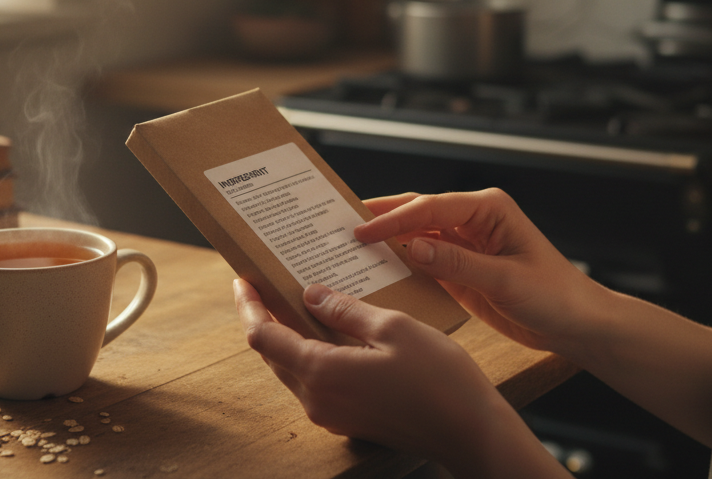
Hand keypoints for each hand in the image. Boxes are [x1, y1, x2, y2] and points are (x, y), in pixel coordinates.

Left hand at [234, 279, 562, 476]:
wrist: (469, 431)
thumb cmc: (438, 378)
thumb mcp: (393, 327)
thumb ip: (346, 310)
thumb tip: (310, 295)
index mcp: (321, 373)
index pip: (263, 337)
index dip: (249, 306)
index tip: (243, 280)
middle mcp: (317, 400)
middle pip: (273, 354)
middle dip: (266, 318)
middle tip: (267, 284)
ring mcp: (332, 415)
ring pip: (294, 369)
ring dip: (290, 337)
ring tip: (298, 301)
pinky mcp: (348, 420)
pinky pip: (316, 382)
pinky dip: (313, 353)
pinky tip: (330, 331)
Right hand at [358, 189, 602, 357]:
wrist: (578, 325)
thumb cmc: (556, 296)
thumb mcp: (506, 280)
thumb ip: (458, 263)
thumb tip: (414, 245)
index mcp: (489, 209)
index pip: (431, 207)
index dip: (393, 218)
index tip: (362, 231)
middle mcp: (475, 220)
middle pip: (418, 212)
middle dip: (382, 217)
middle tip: (341, 224)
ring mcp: (466, 244)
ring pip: (417, 235)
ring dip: (388, 241)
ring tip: (350, 246)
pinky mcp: (462, 269)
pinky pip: (425, 261)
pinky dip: (401, 264)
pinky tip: (377, 271)